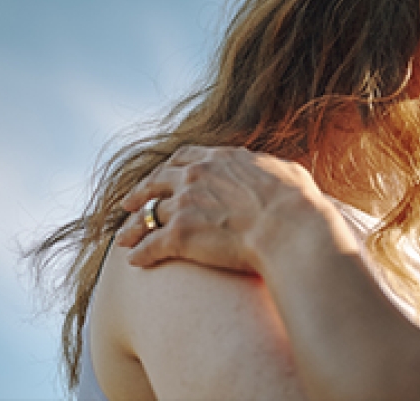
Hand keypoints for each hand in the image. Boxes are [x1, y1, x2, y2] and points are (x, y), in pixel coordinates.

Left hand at [116, 145, 328, 270]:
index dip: (169, 168)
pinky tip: (135, 261)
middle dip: (141, 192)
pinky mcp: (179, 235)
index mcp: (220, 157)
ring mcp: (185, 204)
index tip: (161, 177)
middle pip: (157, 181)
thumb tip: (274, 172)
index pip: (185, 157)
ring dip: (133, 227)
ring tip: (123, 239)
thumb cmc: (296, 202)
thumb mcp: (284, 171)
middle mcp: (196, 176)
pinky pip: (150, 244)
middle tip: (129, 203)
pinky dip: (141, 253)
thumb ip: (267, 169)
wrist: (289, 228)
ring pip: (148, 214)